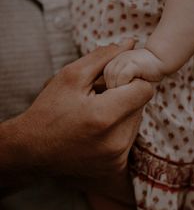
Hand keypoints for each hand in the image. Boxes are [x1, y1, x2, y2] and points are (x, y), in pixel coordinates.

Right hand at [0, 40, 152, 180]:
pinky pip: (129, 137)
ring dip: (123, 111)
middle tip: (101, 96)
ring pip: (137, 120)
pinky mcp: (116, 166)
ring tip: (97, 112)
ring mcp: (117, 157)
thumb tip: (131, 42)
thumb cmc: (49, 109)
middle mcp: (116, 141)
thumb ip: (104, 57)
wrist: (32, 149)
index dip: (131, 79)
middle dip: (126, 95)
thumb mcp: (71, 75)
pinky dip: (119, 128)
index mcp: (105, 116)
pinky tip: (98, 127)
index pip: (145, 88)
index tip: (114, 80)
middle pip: (141, 105)